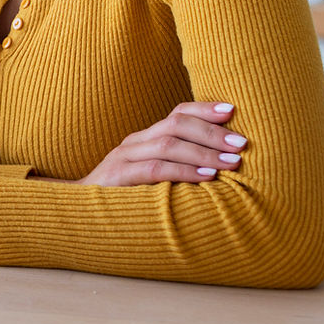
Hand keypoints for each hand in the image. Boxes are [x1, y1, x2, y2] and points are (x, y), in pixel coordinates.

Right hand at [75, 101, 248, 186]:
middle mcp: (134, 142)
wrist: (81, 215)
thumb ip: (179, 168)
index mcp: (145, 139)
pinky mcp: (117, 177)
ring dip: (204, 152)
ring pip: (168, 143)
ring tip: (232, 162)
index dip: (205, 108)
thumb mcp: (154, 179)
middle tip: (242, 143)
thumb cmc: (128, 198)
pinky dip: (183, 171)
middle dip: (212, 132)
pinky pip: (154, 169)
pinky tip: (206, 178)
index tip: (234, 110)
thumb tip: (227, 166)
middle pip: (175, 124)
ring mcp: (123, 157)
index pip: (177, 113)